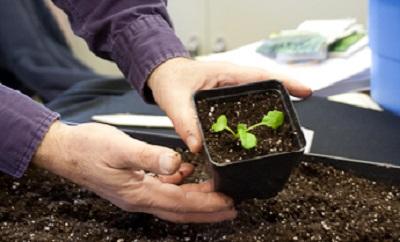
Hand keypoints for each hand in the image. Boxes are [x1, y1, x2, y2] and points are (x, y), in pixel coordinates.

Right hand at [33, 121, 235, 222]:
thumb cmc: (88, 149)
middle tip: (231, 206)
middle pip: (181, 210)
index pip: (181, 203)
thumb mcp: (120, 148)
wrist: (65, 150)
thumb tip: (177, 163)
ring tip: (216, 192)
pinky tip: (187, 172)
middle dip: (207, 210)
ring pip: (174, 200)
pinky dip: (178, 183)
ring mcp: (136, 192)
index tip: (228, 202)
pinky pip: (162, 188)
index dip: (207, 204)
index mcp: (139, 193)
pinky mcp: (134, 184)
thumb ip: (149, 156)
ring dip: (195, 197)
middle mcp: (140, 198)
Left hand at [148, 58, 311, 152]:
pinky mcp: (227, 100)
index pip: (263, 76)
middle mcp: (234, 80)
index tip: (306, 92)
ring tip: (285, 127)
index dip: (286, 83)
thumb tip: (198, 145)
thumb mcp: (175, 100)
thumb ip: (185, 122)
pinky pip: (247, 107)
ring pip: (258, 98)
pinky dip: (257, 116)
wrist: (163, 77)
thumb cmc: (171, 80)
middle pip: (267, 88)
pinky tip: (260, 131)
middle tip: (297, 118)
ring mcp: (232, 90)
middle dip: (284, 99)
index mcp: (227, 73)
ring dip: (272, 109)